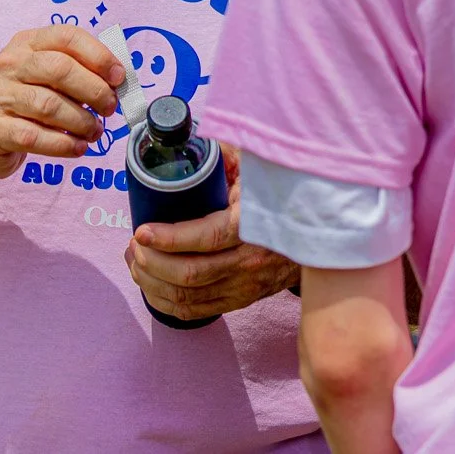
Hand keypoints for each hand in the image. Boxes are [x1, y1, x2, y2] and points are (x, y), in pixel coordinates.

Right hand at [0, 27, 122, 182]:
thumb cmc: (24, 98)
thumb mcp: (46, 75)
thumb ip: (78, 71)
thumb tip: (118, 82)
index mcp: (28, 43)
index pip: (68, 37)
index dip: (100, 56)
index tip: (119, 77)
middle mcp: (9, 65)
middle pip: (61, 70)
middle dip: (95, 91)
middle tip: (109, 108)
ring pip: (50, 105)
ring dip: (82, 122)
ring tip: (95, 131)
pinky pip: (34, 136)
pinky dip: (63, 144)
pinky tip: (77, 147)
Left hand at [126, 145, 300, 322]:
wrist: (319, 230)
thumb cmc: (283, 193)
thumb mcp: (262, 167)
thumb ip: (227, 155)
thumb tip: (188, 143)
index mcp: (258, 224)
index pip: (208, 238)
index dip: (169, 238)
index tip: (142, 229)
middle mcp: (253, 260)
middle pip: (189, 274)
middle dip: (150, 261)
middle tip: (134, 244)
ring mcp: (247, 285)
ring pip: (186, 296)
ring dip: (150, 281)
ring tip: (136, 261)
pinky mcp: (242, 299)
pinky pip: (193, 311)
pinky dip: (164, 302)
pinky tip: (149, 284)